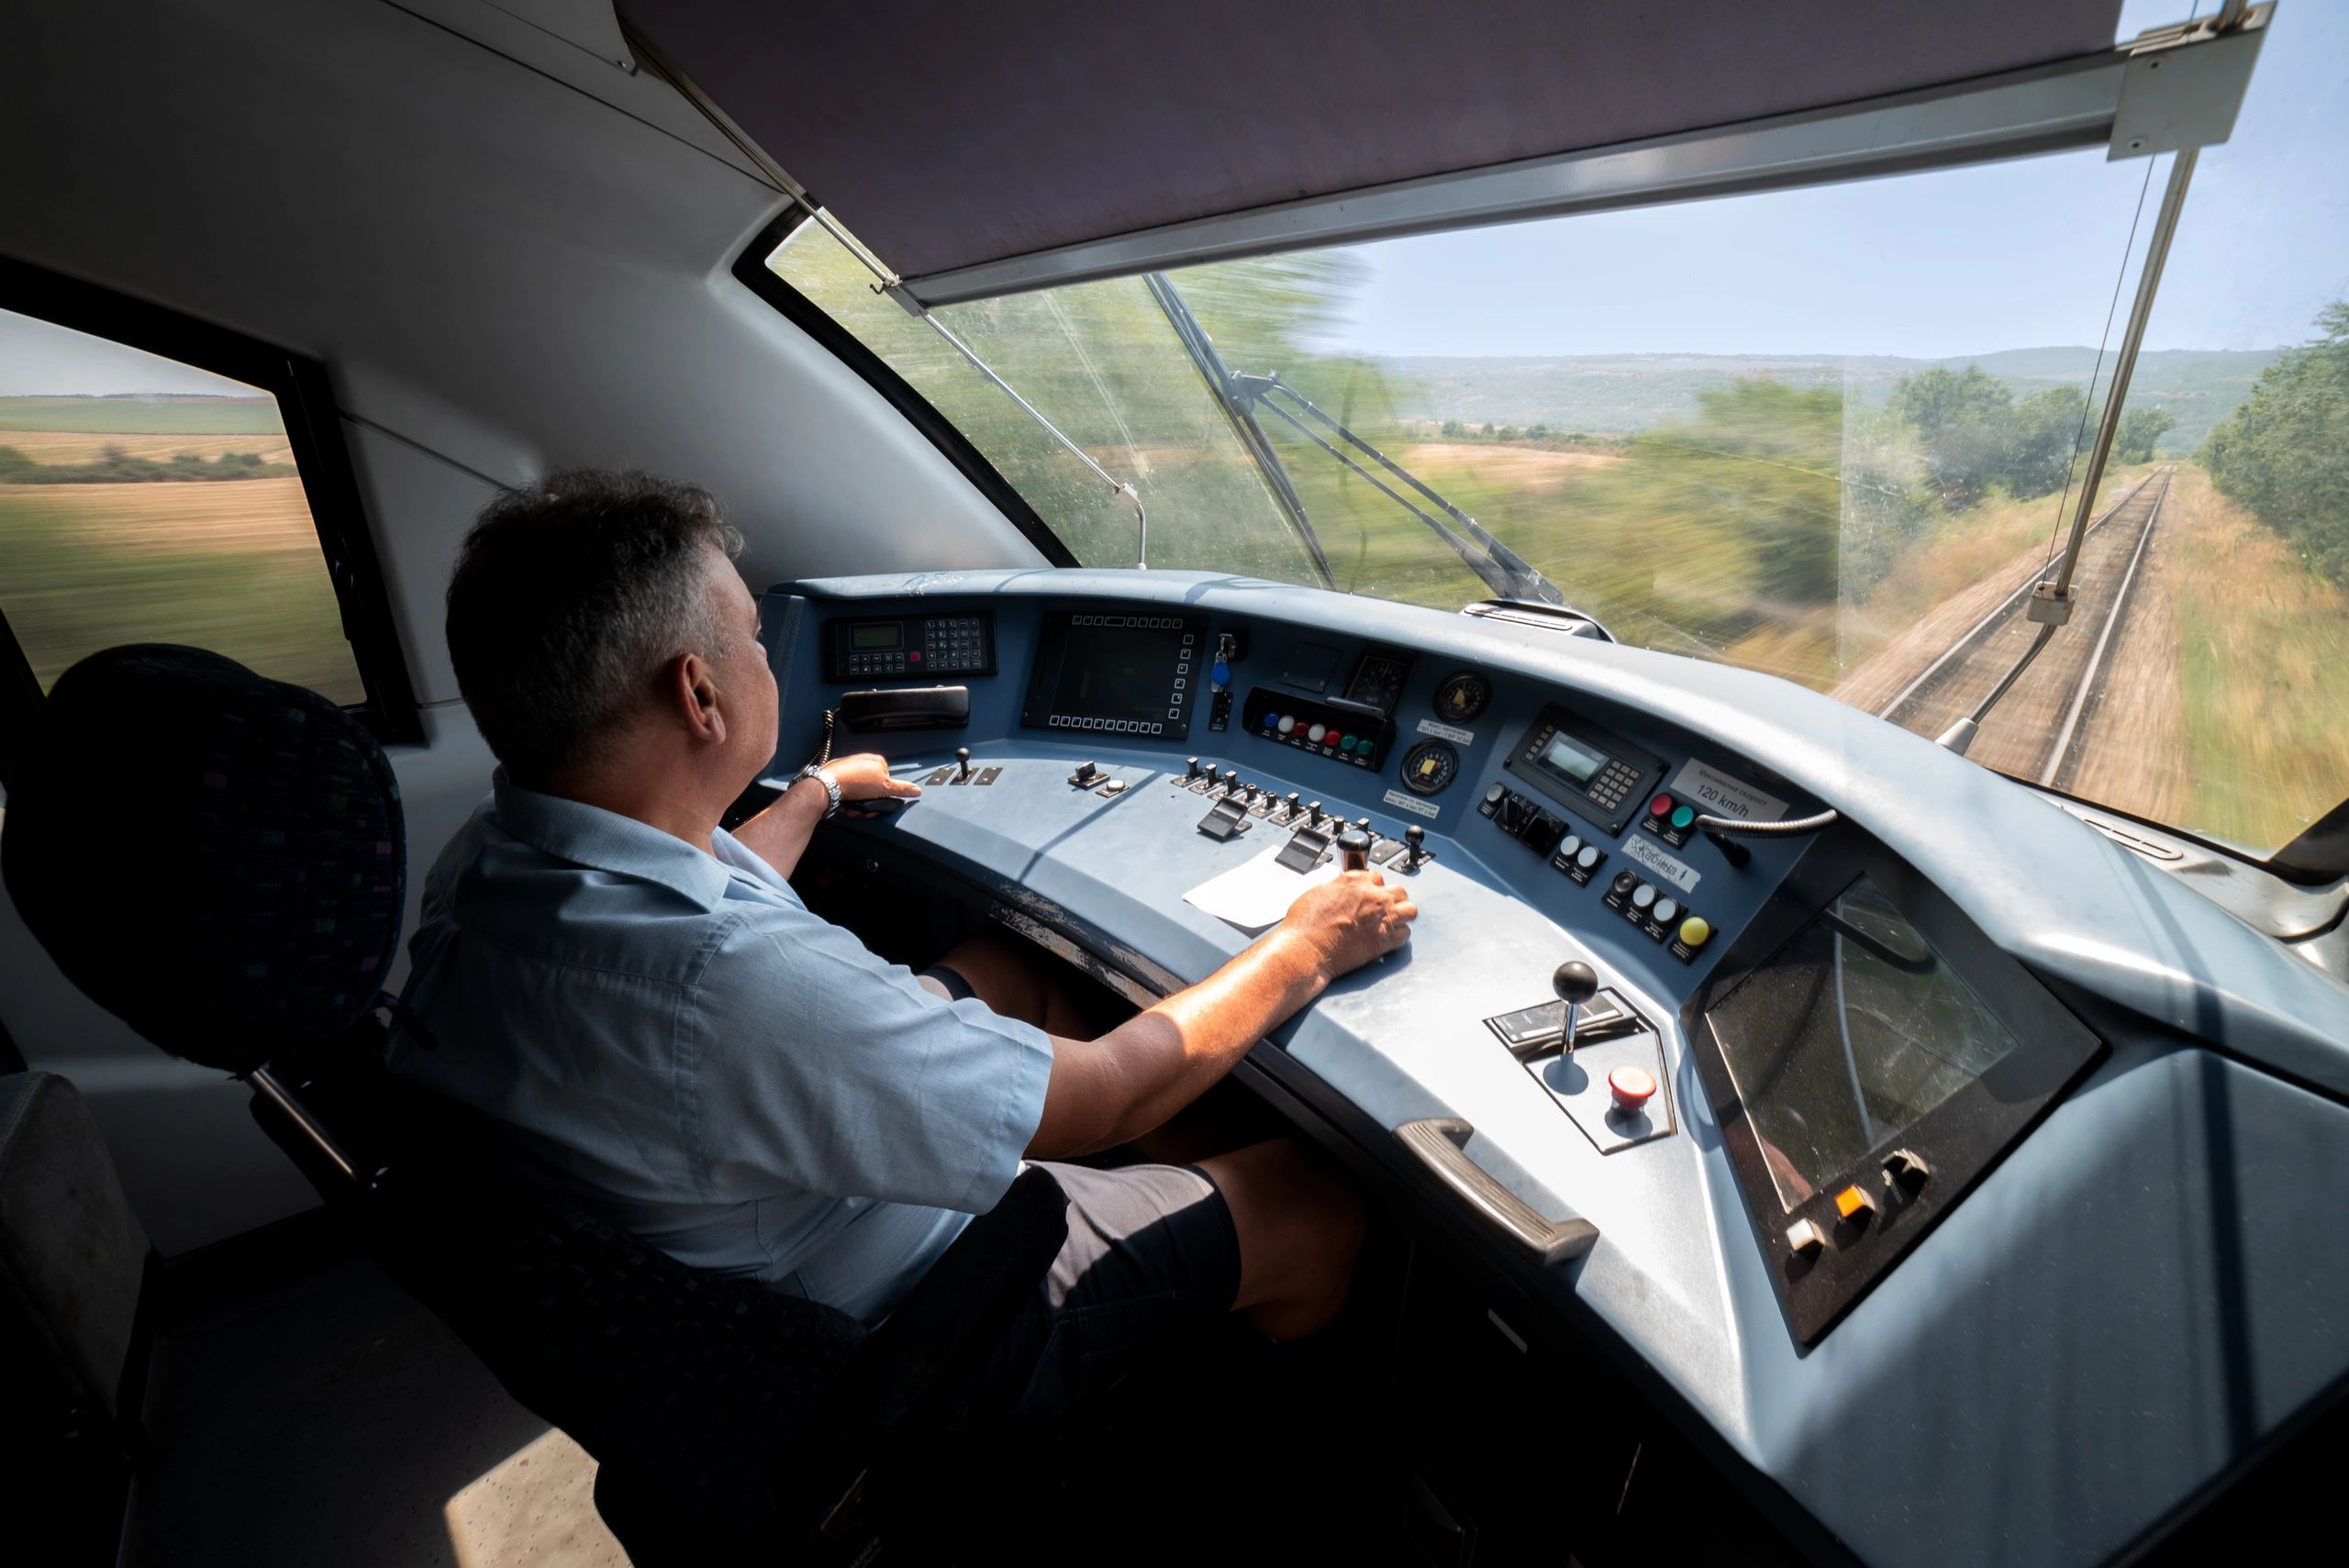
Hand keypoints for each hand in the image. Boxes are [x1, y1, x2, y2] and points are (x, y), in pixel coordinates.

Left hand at [823, 753, 924, 802]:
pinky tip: (844, 805)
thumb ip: (901, 789)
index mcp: (876, 761)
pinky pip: (847, 793)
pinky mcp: (838, 777)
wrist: (827, 785)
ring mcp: (849, 770)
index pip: (887, 782)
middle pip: (873, 790)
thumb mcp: (884, 787)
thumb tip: (917, 790)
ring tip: (851, 808)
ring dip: (857, 806)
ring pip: (860, 794)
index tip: (878, 804)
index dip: (883, 796)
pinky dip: (847, 801)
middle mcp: (863, 763)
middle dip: (868, 804)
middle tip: (863, 810)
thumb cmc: (854, 782)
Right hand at [1277, 870, 1416, 980]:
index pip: (1376, 877)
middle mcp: (1373, 896)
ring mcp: (1382, 917)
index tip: (1369, 894)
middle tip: (1383, 908)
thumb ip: (1339, 888)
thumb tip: (1345, 892)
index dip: (1373, 887)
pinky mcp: (1385, 939)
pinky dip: (1398, 936)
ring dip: (1402, 915)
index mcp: (1355, 881)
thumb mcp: (1318, 893)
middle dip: (1392, 898)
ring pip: (1410, 910)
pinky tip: (1388, 937)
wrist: (1306, 950)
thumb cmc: (1305, 925)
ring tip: (1393, 921)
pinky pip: (1405, 934)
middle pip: (1398, 891)